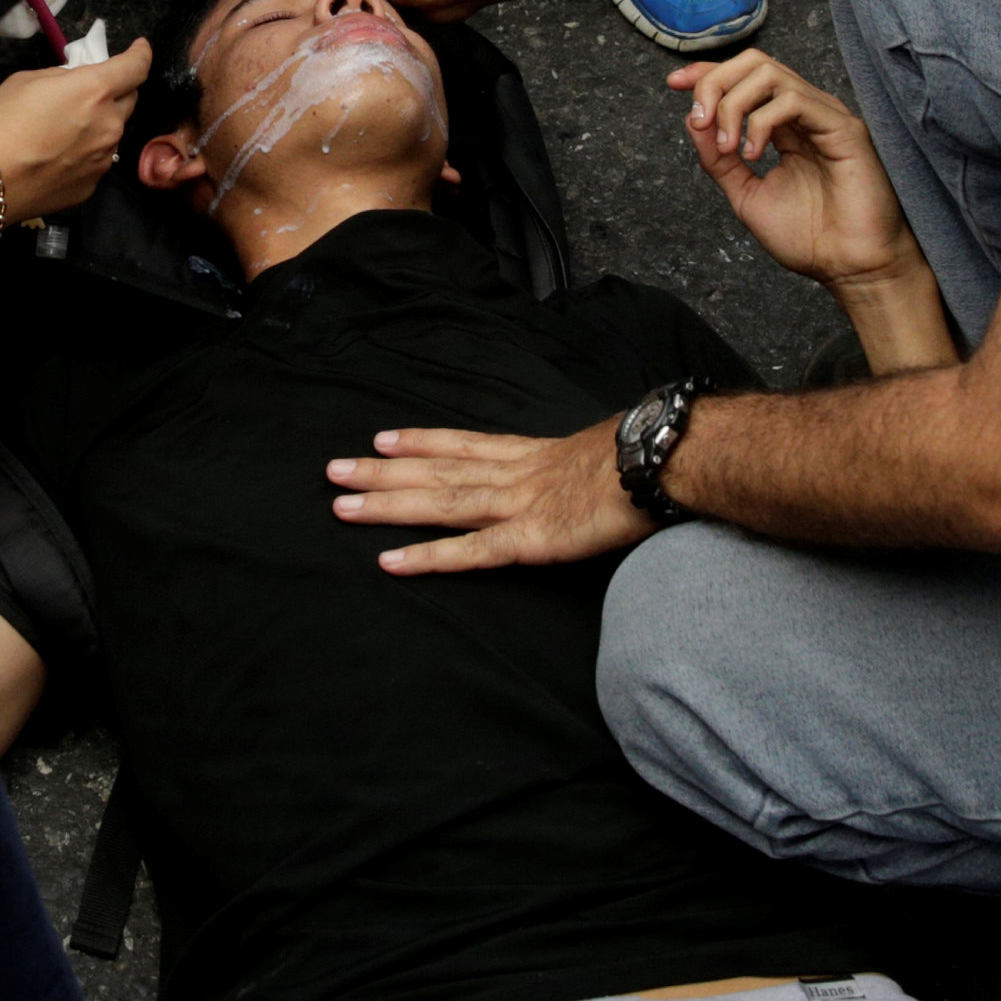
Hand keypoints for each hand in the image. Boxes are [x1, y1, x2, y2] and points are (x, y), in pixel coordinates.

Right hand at [0, 38, 152, 219]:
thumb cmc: (1, 122)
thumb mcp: (27, 80)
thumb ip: (63, 77)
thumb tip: (76, 83)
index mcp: (95, 90)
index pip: (136, 67)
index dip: (141, 54)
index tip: (140, 49)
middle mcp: (109, 124)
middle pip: (130, 100)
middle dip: (117, 91)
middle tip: (92, 92)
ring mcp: (104, 158)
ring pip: (113, 133)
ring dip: (100, 125)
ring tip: (66, 130)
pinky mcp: (93, 185)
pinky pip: (97, 161)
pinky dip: (86, 154)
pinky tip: (58, 157)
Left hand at [325, 418, 646, 573]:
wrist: (667, 459)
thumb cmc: (649, 455)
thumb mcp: (605, 452)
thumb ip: (579, 464)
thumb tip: (583, 470)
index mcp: (535, 453)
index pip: (466, 445)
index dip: (423, 442)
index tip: (384, 438)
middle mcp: (516, 473)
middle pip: (437, 470)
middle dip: (383, 472)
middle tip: (334, 470)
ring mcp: (520, 504)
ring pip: (441, 502)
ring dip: (388, 504)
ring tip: (342, 505)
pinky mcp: (532, 538)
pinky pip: (471, 552)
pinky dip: (428, 556)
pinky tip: (391, 561)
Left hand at [671, 51, 915, 292]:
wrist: (849, 268)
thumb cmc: (810, 239)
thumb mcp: (747, 196)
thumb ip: (719, 162)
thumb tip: (693, 122)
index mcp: (785, 126)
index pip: (744, 79)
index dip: (708, 73)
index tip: (673, 84)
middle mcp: (805, 113)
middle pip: (754, 63)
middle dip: (714, 81)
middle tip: (699, 120)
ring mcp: (825, 116)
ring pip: (770, 73)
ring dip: (733, 103)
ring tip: (727, 146)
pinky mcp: (843, 127)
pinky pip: (794, 99)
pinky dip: (761, 121)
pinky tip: (753, 154)